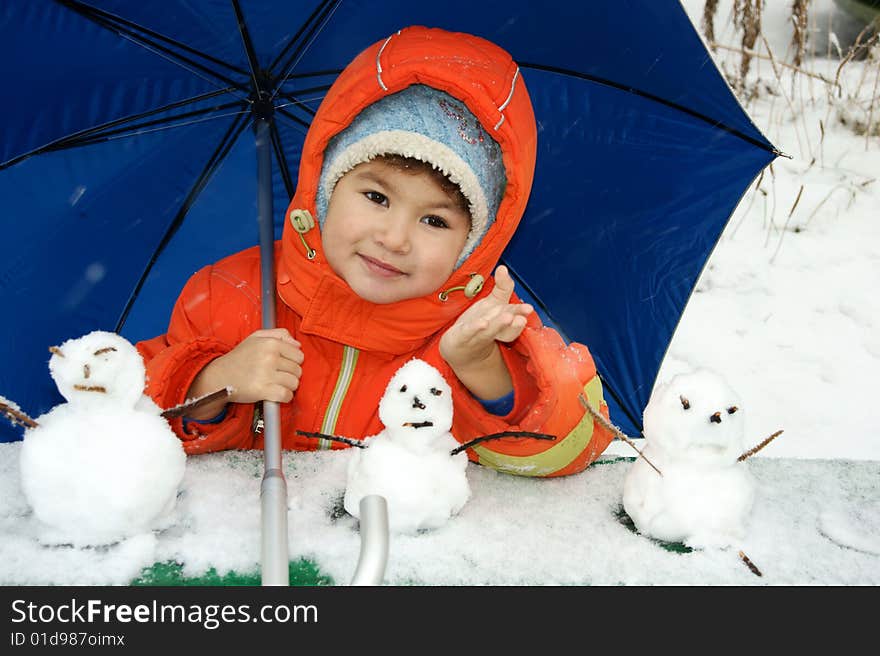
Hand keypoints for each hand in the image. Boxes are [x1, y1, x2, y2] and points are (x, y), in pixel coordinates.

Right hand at [186, 328, 303, 418]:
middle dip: (290, 374)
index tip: (283, 365)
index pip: (299, 355)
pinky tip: (275, 393)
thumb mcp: (256, 337)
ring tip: (275, 383)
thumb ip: (279, 334)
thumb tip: (298, 344)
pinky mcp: (262, 390)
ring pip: (294, 383)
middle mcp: (269, 357)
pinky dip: (284, 397)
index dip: (293, 362)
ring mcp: (266, 374)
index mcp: (270, 343)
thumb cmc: (239, 357)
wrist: (219, 376)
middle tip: (277, 375)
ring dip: (287, 386)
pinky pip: (286, 395)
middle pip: (298, 370)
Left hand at [439, 265, 531, 398]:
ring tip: (508, 317)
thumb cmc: (481, 324)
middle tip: (521, 318)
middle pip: (505, 328)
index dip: (521, 314)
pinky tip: (481, 323)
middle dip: (514, 323)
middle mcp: (493, 331)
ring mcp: (478, 336)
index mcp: (504, 324)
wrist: (460, 348)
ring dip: (498, 325)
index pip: (515, 320)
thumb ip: (503, 287)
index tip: (528, 310)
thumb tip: (504, 267)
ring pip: (490, 331)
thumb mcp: (494, 304)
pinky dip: (475, 329)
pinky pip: (469, 333)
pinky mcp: (461, 338)